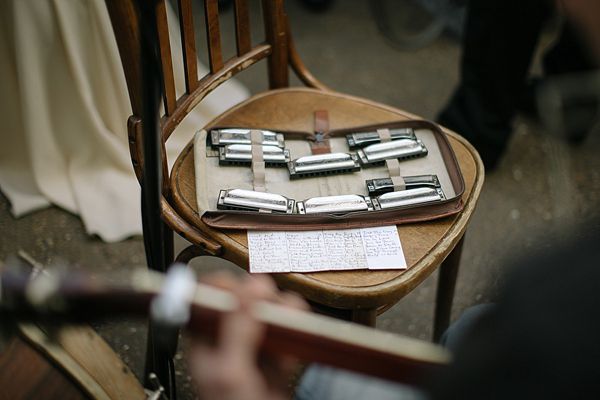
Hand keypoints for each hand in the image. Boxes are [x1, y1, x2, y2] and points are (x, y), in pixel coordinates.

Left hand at [189, 272, 307, 399]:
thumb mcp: (232, 370)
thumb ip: (239, 329)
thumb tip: (250, 289)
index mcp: (205, 339)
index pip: (207, 298)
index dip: (224, 286)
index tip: (244, 286)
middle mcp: (227, 338)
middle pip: (243, 299)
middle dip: (262, 298)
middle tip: (270, 305)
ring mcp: (252, 346)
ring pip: (268, 312)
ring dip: (283, 311)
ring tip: (289, 320)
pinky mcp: (274, 357)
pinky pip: (287, 331)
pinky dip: (295, 331)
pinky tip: (294, 342)